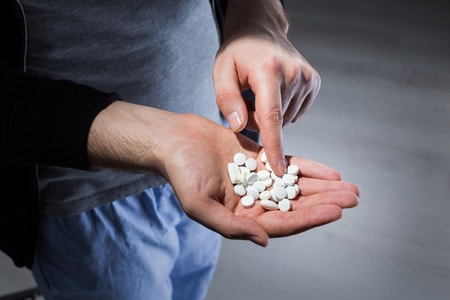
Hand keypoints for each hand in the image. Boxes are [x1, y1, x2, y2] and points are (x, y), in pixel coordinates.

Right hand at [88, 102, 357, 246]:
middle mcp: (253, 202)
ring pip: (296, 186)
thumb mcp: (199, 205)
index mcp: (240, 218)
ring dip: (323, 187)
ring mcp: (258, 181)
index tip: (334, 211)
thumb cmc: (181, 173)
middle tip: (353, 198)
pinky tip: (329, 172)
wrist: (175, 140)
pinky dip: (309, 168)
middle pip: (295, 205)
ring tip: (350, 187)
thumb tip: (264, 241)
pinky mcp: (259, 160)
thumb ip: (231, 226)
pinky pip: (288, 166)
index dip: (308, 218)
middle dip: (325, 202)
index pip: (281, 222)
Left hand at [213, 0, 320, 175]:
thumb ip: (227, 99)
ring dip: (270, 116)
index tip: (278, 170)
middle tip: (246, 102)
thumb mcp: (221, 71)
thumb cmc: (238, 54)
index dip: (274, 146)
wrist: (261, 32)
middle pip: (276, 120)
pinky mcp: (314, 82)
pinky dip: (282, 110)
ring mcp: (308, 78)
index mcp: (269, 70)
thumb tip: (240, 128)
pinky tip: (274, 93)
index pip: (272, 116)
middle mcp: (294, 73)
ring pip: (286, 118)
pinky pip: (295, 111)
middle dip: (258, 122)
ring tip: (259, 94)